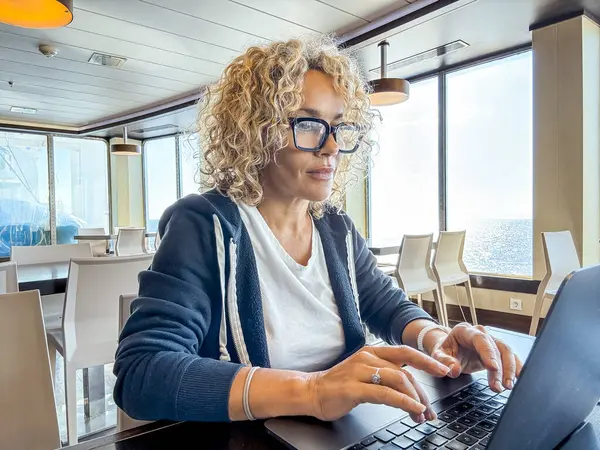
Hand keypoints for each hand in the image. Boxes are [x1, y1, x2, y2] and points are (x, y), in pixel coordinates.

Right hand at [306, 346, 449, 422]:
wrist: (311, 391)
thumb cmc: (340, 385)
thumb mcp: (365, 373)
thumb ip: (386, 374)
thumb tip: (412, 387)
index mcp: (372, 351)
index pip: (406, 352)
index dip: (428, 361)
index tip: (445, 371)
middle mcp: (367, 357)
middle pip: (406, 370)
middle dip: (423, 391)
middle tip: (431, 409)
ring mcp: (360, 371)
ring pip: (398, 379)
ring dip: (415, 399)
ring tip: (422, 414)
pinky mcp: (353, 388)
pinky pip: (385, 393)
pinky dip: (403, 401)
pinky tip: (413, 409)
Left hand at [428, 323, 522, 391]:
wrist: (451, 349)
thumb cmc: (445, 350)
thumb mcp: (438, 355)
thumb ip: (443, 361)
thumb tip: (453, 369)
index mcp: (465, 331)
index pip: (480, 340)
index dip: (488, 353)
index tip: (493, 368)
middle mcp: (480, 333)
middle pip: (496, 347)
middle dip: (501, 368)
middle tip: (499, 386)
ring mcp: (491, 340)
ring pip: (506, 352)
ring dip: (509, 370)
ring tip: (507, 386)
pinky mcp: (497, 350)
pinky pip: (510, 356)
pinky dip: (516, 367)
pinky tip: (518, 378)